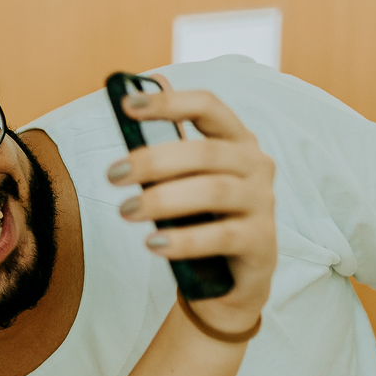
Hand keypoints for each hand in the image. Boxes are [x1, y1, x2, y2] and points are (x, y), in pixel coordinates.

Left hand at [108, 75, 276, 333]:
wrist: (227, 283)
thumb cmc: (200, 221)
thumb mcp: (181, 181)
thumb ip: (166, 143)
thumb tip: (138, 92)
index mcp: (236, 142)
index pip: (208, 107)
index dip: (169, 102)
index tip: (127, 105)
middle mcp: (256, 167)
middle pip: (205, 152)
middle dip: (153, 161)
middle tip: (112, 175)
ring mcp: (263, 204)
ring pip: (213, 192)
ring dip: (162, 199)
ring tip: (125, 210)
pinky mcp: (261, 243)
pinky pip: (222, 236)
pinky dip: (184, 240)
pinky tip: (153, 244)